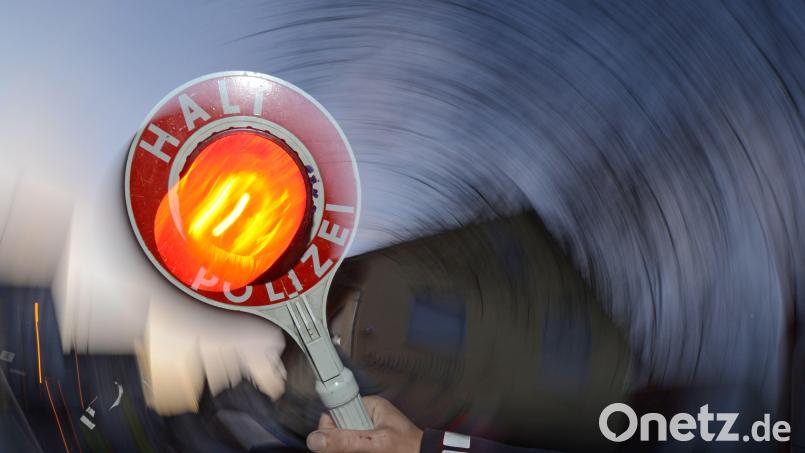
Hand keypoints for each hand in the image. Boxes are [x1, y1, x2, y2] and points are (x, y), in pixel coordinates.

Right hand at [306, 396, 422, 452]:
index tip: (326, 442)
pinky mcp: (370, 447)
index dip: (329, 428)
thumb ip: (346, 440)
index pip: (336, 411)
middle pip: (337, 432)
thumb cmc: (411, 449)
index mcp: (370, 407)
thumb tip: (315, 439)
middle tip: (356, 450)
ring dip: (345, 450)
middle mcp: (367, 419)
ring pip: (343, 445)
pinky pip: (353, 449)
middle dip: (339, 445)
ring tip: (365, 452)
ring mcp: (368, 435)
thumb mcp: (376, 443)